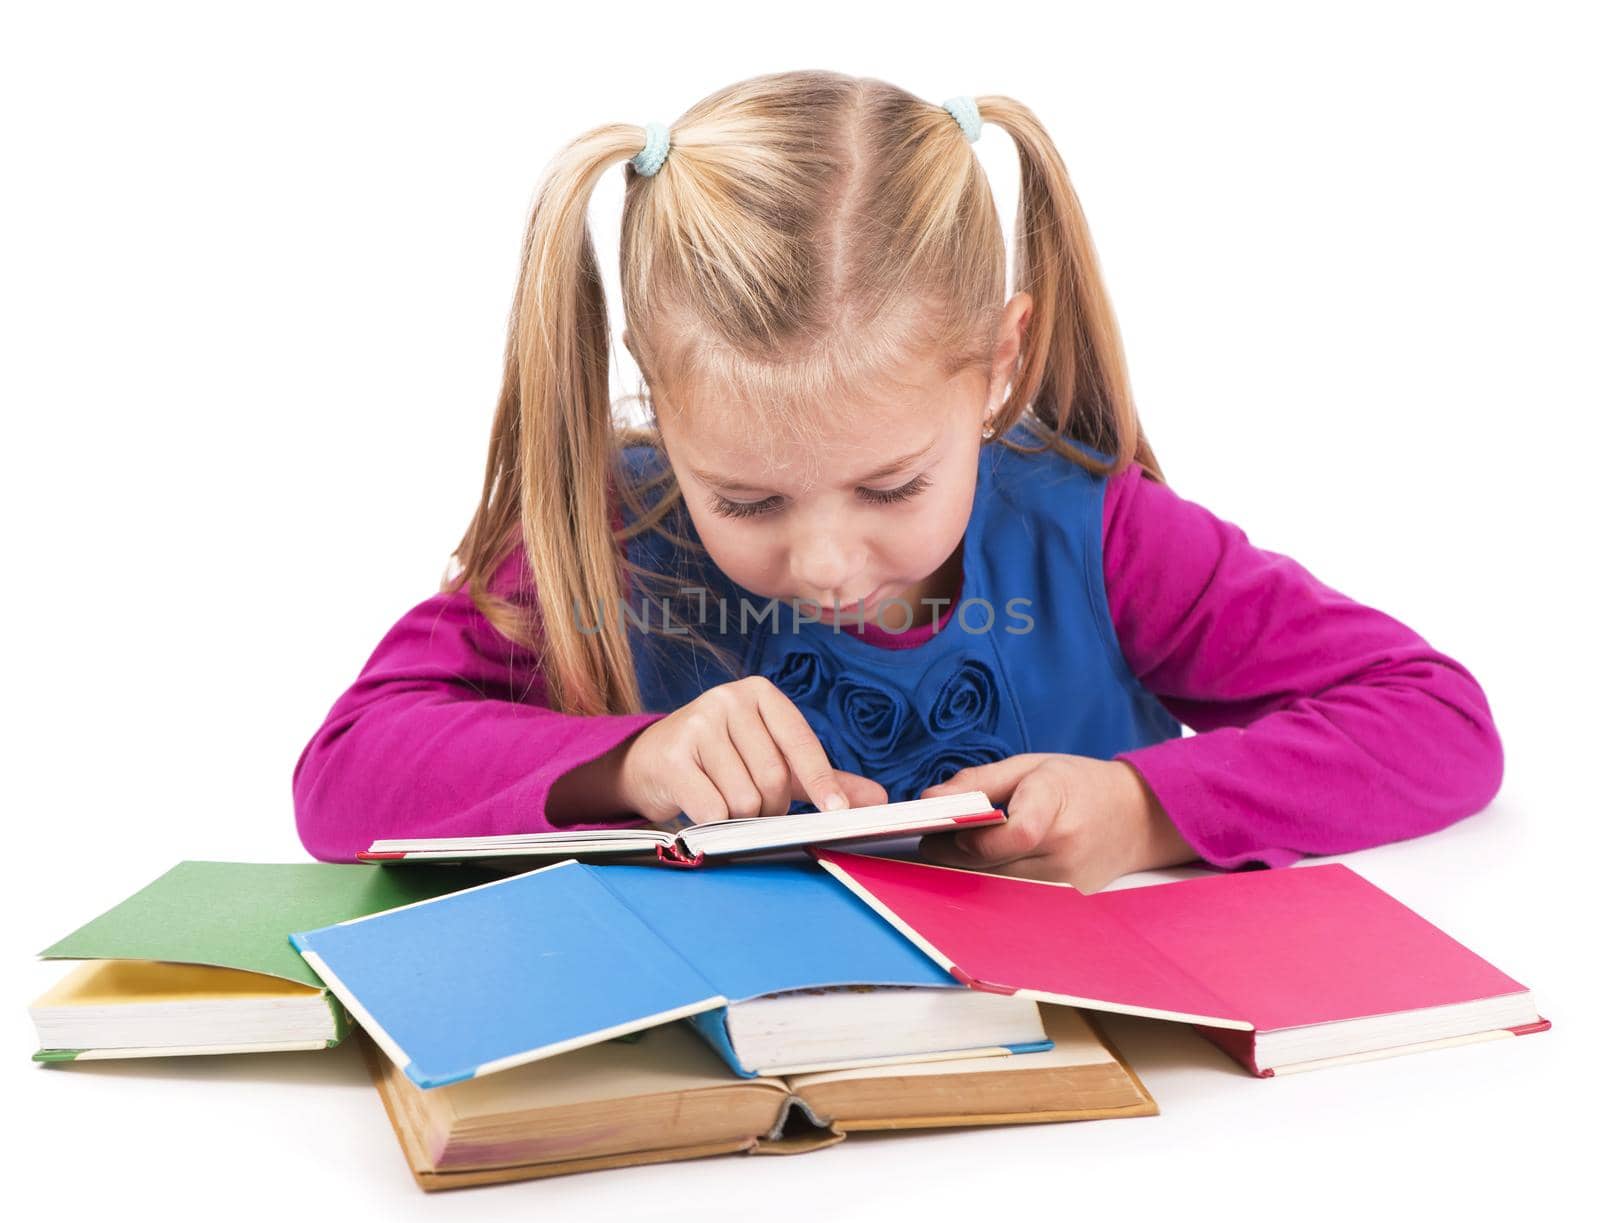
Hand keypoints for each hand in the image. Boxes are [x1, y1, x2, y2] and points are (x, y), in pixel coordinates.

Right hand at [616, 676, 887, 823]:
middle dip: (770, 808)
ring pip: (744, 799)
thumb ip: (822, 778)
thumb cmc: (721, 761)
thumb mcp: (773, 761)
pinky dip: (714, 824)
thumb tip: (877, 798)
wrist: (649, 762)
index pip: (801, 743)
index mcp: (759, 693)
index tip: (838, 812)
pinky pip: (713, 810)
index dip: (821, 782)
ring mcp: (697, 723)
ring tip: (722, 802)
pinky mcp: (672, 755)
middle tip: (754, 807)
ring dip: (741, 818)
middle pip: (773, 779)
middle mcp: (727, 699)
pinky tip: (700, 810)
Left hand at [917, 754, 1195, 891]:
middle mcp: (1065, 850)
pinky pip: (1014, 899)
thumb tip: (929, 800)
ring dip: (969, 871)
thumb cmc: (1079, 785)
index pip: (1012, 833)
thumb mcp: (1030, 766)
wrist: (1138, 818)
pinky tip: (987, 866)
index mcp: (1056, 804)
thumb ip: (977, 782)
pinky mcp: (1066, 904)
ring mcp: (1068, 883)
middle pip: (991, 866)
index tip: (947, 826)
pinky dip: (993, 884)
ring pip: (996, 887)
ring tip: (958, 848)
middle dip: (952, 854)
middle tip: (935, 836)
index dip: (970, 836)